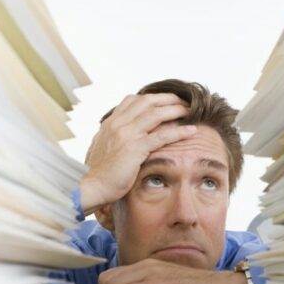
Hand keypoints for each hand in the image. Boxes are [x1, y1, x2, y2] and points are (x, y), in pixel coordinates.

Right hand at [80, 93, 196, 214]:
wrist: (91, 186)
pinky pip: (162, 136)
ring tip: (191, 110)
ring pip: (156, 114)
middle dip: (167, 98)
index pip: (133, 100)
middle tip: (182, 100)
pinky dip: (179, 132)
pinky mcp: (135, 149)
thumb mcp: (102, 148)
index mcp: (110, 123)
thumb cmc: (98, 172)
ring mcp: (126, 135)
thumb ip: (111, 138)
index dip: (151, 97)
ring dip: (176, 110)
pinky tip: (191, 131)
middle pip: (147, 101)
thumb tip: (118, 136)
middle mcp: (118, 124)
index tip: (165, 100)